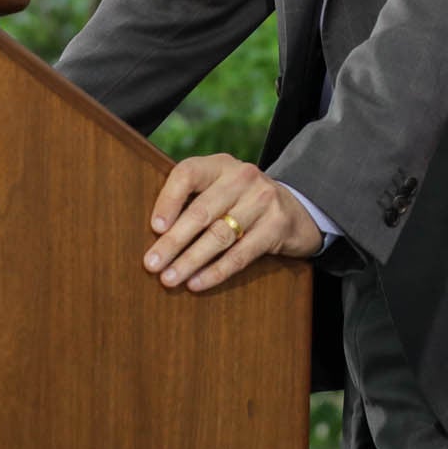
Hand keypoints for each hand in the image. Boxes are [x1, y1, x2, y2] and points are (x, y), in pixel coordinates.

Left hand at [141, 154, 323, 292]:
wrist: (296, 210)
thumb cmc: (241, 203)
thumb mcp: (220, 189)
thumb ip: (193, 199)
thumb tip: (153, 235)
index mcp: (221, 165)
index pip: (188, 174)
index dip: (168, 200)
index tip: (154, 228)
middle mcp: (243, 176)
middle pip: (201, 211)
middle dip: (173, 241)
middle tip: (151, 264)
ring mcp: (263, 200)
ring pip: (219, 235)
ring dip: (190, 260)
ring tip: (169, 279)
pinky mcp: (277, 225)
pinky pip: (240, 254)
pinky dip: (216, 271)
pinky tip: (196, 283)